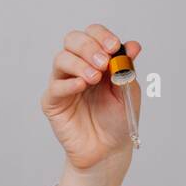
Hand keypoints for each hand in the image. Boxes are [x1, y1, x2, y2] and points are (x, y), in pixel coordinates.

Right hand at [41, 23, 141, 172]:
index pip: (93, 35)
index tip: (113, 47)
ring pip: (61, 59)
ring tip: (95, 79)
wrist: (108, 150)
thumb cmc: (117, 120)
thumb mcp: (129, 92)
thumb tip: (132, 46)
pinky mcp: (53, 102)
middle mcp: (78, 67)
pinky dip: (69, 83)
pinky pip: (55, 86)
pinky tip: (82, 86)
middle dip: (89, 47)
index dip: (101, 36)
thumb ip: (127, 69)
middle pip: (73, 40)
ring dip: (79, 64)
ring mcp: (63, 83)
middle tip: (103, 63)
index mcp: (97, 60)